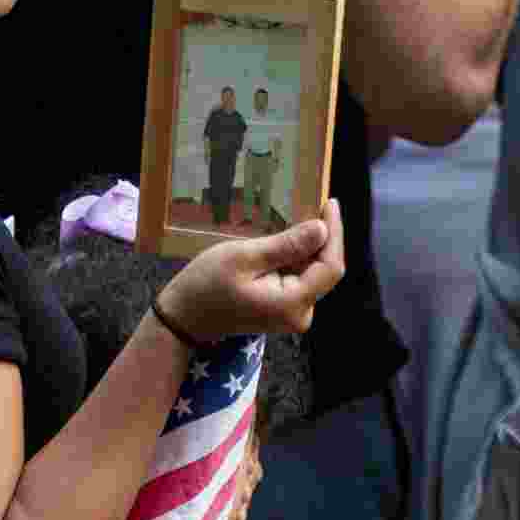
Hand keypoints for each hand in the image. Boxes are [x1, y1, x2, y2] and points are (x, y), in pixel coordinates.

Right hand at [159, 198, 343, 339]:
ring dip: (308, 248)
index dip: (334, 234)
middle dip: (322, 239)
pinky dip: (295, 259)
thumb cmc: (206, 285)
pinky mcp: (283, 310)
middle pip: (324, 271)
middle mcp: (300, 314)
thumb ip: (286, 245)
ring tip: (297, 218)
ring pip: (312, 274)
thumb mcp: (244, 257)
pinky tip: (285, 241)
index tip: (330, 203)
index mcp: (292, 302)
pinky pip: (299, 280)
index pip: (330, 266)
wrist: (184, 317)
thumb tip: (321, 229)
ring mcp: (292, 314)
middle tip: (313, 204)